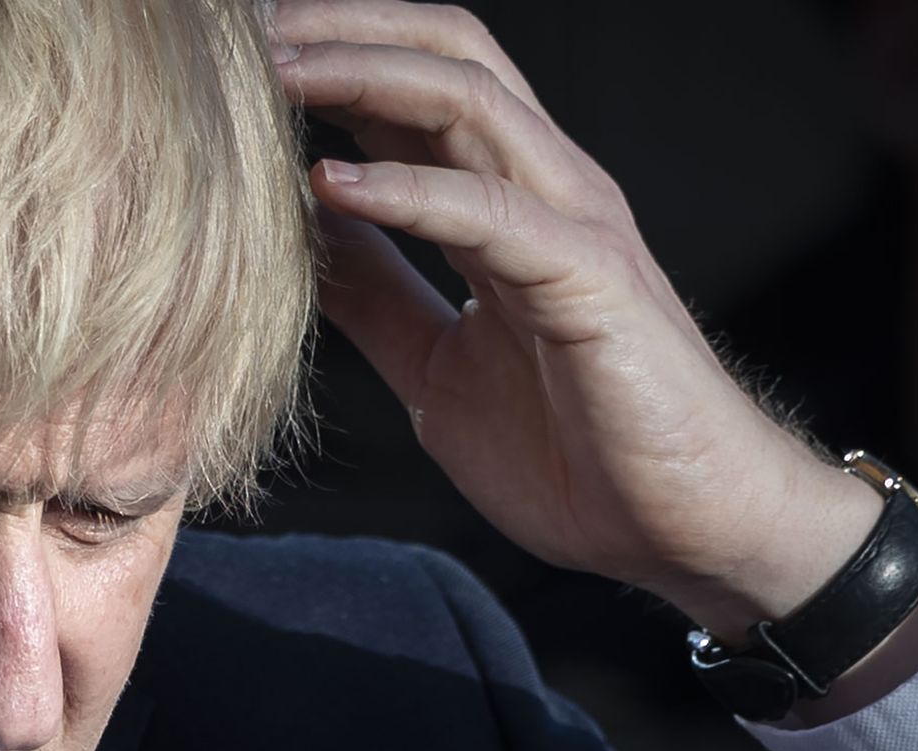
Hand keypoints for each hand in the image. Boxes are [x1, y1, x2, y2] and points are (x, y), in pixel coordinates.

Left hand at [270, 0, 882, 636]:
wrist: (687, 532)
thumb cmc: (579, 454)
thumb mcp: (436, 368)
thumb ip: (378, 299)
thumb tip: (301, 246)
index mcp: (505, 205)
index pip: (414, 89)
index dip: (327, 59)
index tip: (230, 64)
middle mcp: (544, 191)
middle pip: (443, 55)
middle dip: (340, 29)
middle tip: (241, 33)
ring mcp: (573, 227)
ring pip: (469, 101)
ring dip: (363, 76)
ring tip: (275, 75)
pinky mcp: (593, 282)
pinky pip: (491, 214)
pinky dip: (408, 192)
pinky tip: (330, 184)